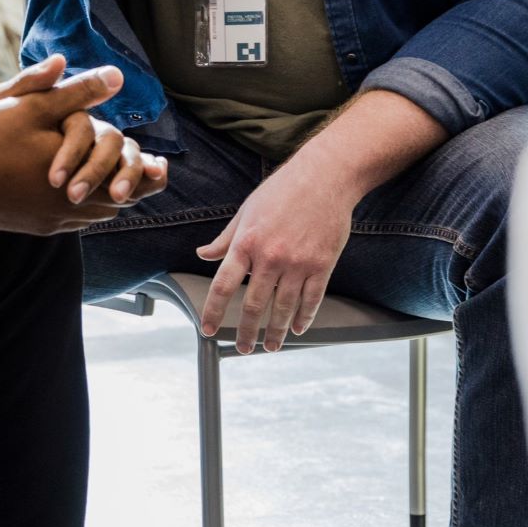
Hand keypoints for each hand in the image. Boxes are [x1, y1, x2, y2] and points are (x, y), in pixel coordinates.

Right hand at [0, 56, 166, 233]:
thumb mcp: (35, 106)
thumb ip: (79, 92)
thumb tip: (117, 76)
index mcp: (84, 177)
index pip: (136, 183)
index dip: (150, 173)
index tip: (158, 164)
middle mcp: (76, 208)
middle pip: (120, 201)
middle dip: (129, 183)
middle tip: (138, 168)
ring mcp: (56, 222)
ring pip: (96, 213)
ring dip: (104, 195)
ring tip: (106, 178)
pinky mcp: (38, 228)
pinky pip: (70, 221)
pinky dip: (78, 206)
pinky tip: (69, 190)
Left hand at [195, 156, 354, 352]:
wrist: (324, 178)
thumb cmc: (281, 191)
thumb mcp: (245, 212)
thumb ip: (225, 239)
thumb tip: (203, 254)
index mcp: (246, 243)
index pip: (223, 285)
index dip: (214, 311)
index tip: (208, 330)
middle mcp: (270, 257)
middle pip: (254, 304)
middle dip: (246, 331)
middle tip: (242, 348)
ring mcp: (298, 263)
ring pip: (284, 308)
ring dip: (275, 332)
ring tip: (269, 347)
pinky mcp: (322, 265)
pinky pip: (312, 299)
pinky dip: (304, 318)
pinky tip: (297, 329)